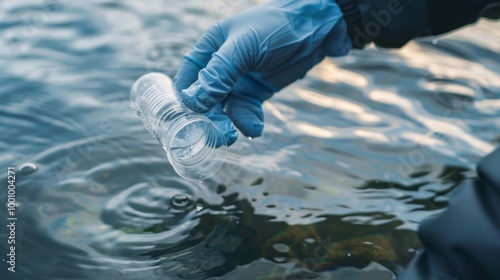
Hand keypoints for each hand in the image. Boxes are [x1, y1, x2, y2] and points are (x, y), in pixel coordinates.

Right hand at [174, 0, 350, 144]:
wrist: (316, 28)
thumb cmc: (276, 26)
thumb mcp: (244, 47)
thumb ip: (219, 73)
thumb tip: (194, 102)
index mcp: (208, 50)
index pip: (186, 81)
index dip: (186, 103)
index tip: (188, 124)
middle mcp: (219, 68)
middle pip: (204, 101)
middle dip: (208, 120)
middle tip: (216, 136)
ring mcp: (238, 81)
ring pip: (224, 111)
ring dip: (227, 125)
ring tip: (232, 137)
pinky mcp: (256, 92)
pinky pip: (246, 112)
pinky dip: (248, 122)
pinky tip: (256, 128)